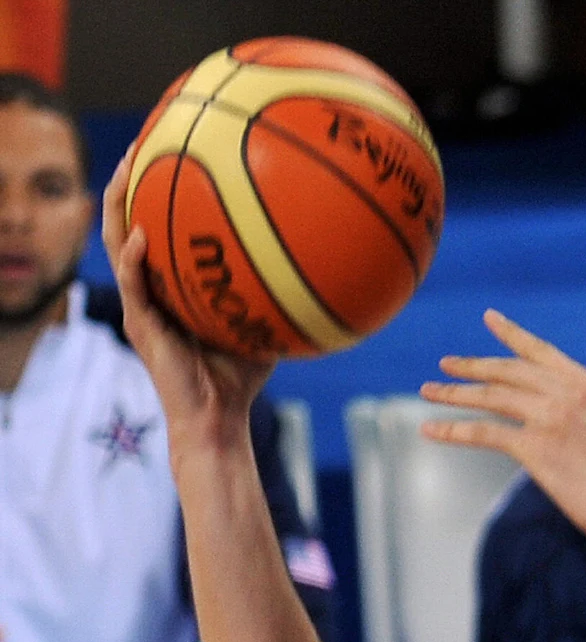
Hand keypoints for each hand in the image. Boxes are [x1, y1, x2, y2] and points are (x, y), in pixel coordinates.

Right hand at [100, 146, 275, 451]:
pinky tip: (141, 234)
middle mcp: (150, 287)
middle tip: (143, 138)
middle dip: (132, 179)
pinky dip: (133, 258)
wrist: (217, 419)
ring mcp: (140, 304)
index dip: (161, 188)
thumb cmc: (243, 377)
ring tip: (126, 167)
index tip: (174, 146)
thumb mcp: (265, 323)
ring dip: (118, 204)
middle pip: (130, 220)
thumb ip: (279, 291)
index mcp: (172, 283)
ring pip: (117, 242)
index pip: (160, 224)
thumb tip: (327, 262)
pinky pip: (131, 284)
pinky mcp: (139, 325)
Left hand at [419, 310, 585, 552]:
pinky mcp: (536, 447)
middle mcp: (570, 394)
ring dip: (454, 393)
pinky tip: (431, 428)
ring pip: (490, 396)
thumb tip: (560, 424)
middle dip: (473, 366)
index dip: (512, 334)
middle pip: (508, 370)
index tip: (490, 318)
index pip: (543, 352)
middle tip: (446, 365)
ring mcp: (551, 418)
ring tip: (429, 391)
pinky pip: (482, 432)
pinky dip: (452, 428)